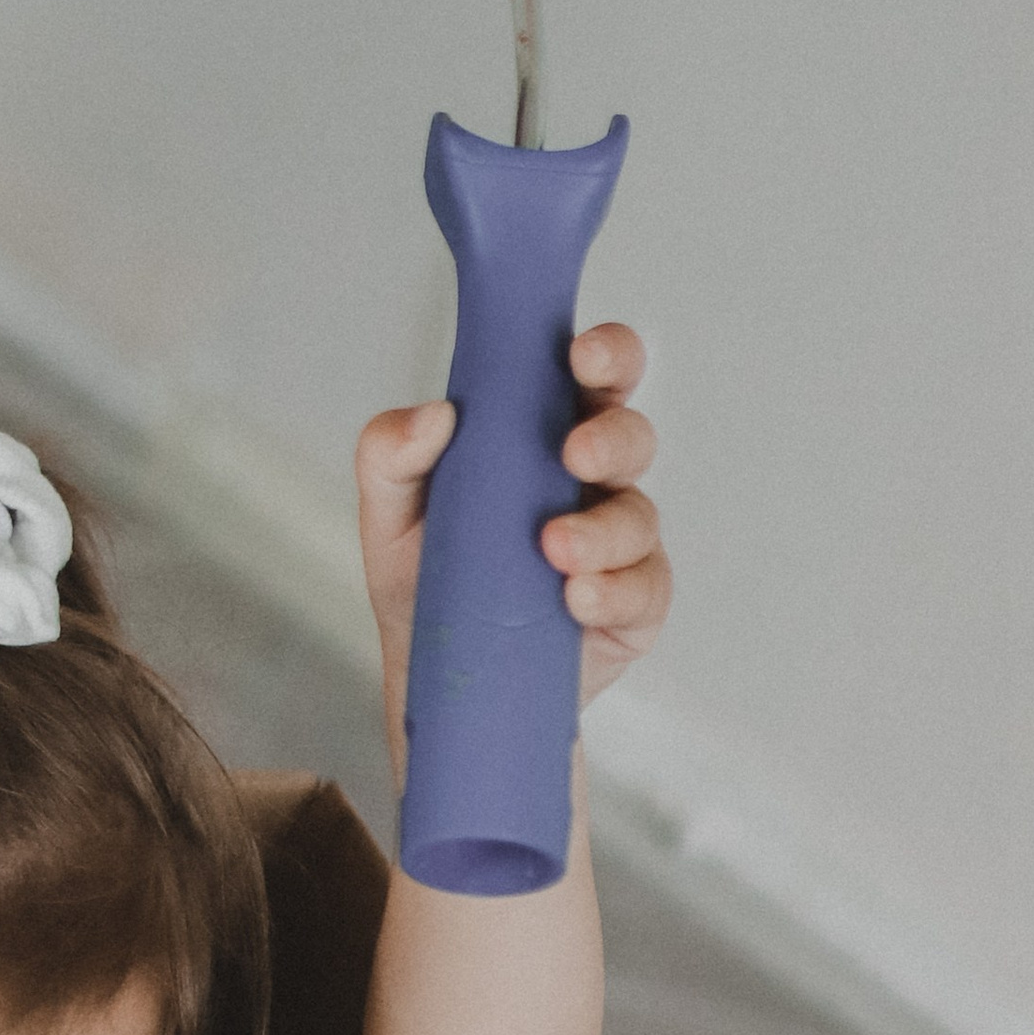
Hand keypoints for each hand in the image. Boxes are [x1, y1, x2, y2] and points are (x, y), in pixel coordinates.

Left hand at [355, 323, 670, 778]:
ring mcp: (620, 546)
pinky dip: (612, 593)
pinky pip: (644, 591)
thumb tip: (433, 416)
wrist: (439, 680)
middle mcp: (592, 484)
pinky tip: (577, 600)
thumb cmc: (426, 579)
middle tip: (573, 455)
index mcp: (543, 437)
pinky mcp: (632, 608)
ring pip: (639, 518)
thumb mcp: (389, 514)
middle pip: (631, 436)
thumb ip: (389, 453)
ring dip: (602, 531)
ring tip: (554, 552)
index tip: (581, 354)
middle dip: (612, 438)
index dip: (605, 355)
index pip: (592, 378)